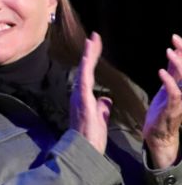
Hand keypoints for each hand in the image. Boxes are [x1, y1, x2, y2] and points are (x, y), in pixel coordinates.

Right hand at [70, 32, 111, 153]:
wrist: (84, 148)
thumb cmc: (91, 136)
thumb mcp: (100, 118)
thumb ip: (102, 106)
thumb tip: (106, 98)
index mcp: (84, 97)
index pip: (89, 74)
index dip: (93, 59)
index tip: (96, 45)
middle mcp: (79, 94)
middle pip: (85, 69)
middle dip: (90, 52)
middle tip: (94, 36)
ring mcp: (79, 96)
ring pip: (84, 71)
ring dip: (89, 56)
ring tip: (93, 41)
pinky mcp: (83, 100)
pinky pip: (85, 81)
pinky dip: (87, 69)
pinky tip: (89, 58)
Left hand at [143, 33, 181, 168]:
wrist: (158, 134)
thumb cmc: (163, 109)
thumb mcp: (168, 86)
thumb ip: (172, 71)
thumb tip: (174, 52)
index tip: (175, 37)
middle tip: (175, 39)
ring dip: (178, 64)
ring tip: (168, 51)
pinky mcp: (173, 109)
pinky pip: (175, 93)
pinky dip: (169, 81)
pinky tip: (161, 71)